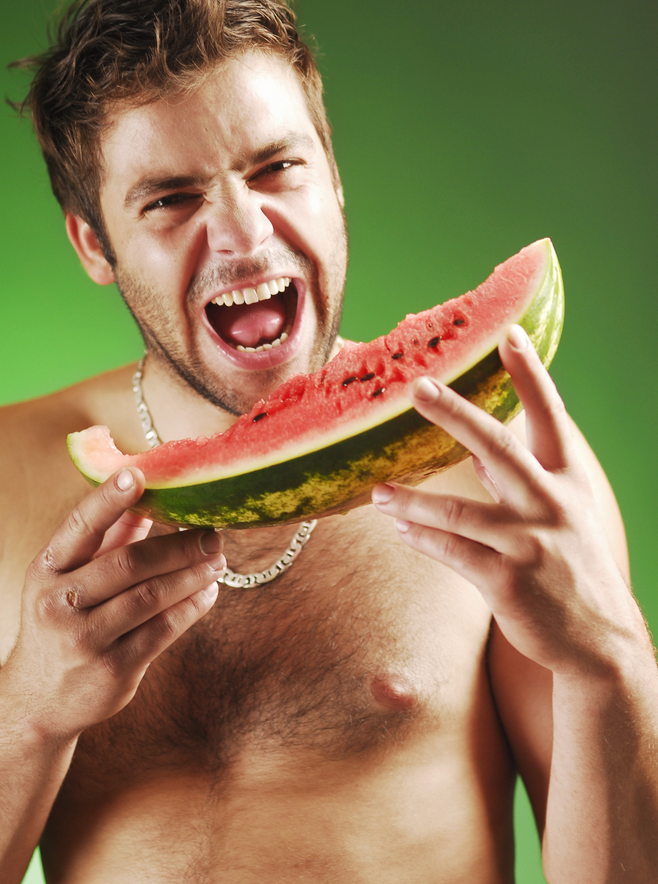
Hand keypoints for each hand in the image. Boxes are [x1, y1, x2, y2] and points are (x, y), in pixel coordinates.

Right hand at [3, 468, 225, 740]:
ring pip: (150, 597)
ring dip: (192, 575)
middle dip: (177, 546)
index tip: (139, 473)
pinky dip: (192, 608)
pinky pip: (162, 631)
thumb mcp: (67, 578)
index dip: (109, 499)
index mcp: (47, 569)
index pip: (81, 526)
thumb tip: (149, 497)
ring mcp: (85, 639)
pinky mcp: (113, 669)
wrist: (38, 699)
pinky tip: (208, 593)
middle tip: (211, 535)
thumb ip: (107, 539)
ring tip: (217, 561)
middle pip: (128, 564)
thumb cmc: (62, 621)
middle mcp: (60, 602)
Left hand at [372, 324, 646, 676]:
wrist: (599, 642)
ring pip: (459, 510)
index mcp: (569, 480)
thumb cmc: (572, 566)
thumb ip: (524, 477)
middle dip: (455, 413)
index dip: (531, 375)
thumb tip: (479, 445)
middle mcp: (553, 504)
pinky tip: (399, 528)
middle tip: (418, 386)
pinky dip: (421, 537)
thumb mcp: (565, 512)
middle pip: (499, 447)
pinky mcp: (508, 580)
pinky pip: (452, 551)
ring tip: (378, 491)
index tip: (509, 335)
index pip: (550, 416)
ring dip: (412, 499)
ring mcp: (530, 543)